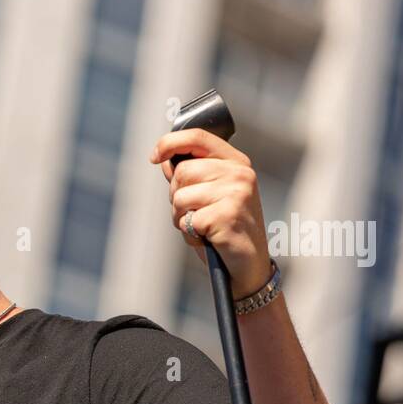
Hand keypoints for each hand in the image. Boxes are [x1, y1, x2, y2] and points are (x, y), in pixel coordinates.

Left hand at [149, 129, 272, 297]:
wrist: (248, 266)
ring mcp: (236, 193)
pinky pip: (187, 220)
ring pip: (180, 196)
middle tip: (195, 214)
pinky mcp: (227, 215)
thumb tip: (163, 159)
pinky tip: (208, 239)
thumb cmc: (225, 230)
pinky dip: (189, 234)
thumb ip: (192, 176)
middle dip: (177, 196)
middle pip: (182, 172)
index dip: (170, 143)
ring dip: (181, 217)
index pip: (198, 138)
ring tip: (202, 228)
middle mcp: (239, 173)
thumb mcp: (210, 197)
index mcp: (237, 162)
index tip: (154, 156)